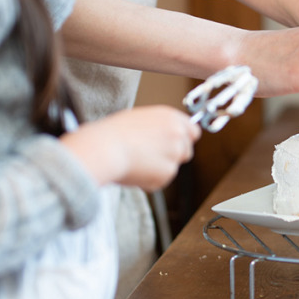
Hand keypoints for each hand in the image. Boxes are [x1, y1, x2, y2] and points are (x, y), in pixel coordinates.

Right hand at [60, 106, 200, 190]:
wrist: (106, 148)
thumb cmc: (115, 132)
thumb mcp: (141, 119)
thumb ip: (159, 127)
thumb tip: (163, 137)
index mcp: (172, 118)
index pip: (193, 131)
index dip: (183, 139)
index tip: (174, 144)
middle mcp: (178, 135)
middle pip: (187, 151)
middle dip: (173, 156)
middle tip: (151, 157)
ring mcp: (175, 155)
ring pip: (173, 167)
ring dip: (159, 168)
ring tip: (137, 162)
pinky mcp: (167, 174)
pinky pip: (161, 180)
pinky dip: (150, 180)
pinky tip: (135, 170)